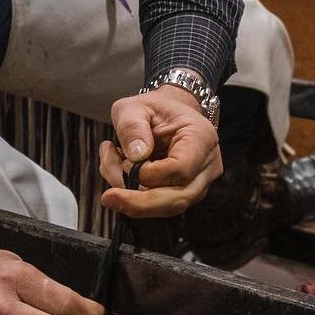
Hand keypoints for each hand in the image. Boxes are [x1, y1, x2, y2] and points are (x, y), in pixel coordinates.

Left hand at [100, 86, 221, 217]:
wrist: (168, 112)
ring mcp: (198, 183)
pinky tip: (118, 171)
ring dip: (131, 197)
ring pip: (166, 207)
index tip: (125, 160)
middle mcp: (206, 165)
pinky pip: (158, 205)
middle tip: (107, 196)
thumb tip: (135, 157)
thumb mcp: (134, 107)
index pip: (180, 169)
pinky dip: (133, 195)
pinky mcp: (184, 193)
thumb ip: (132, 127)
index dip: (148, 173)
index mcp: (200, 138)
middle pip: (177, 199)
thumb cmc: (154, 109)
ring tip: (110, 164)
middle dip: (137, 202)